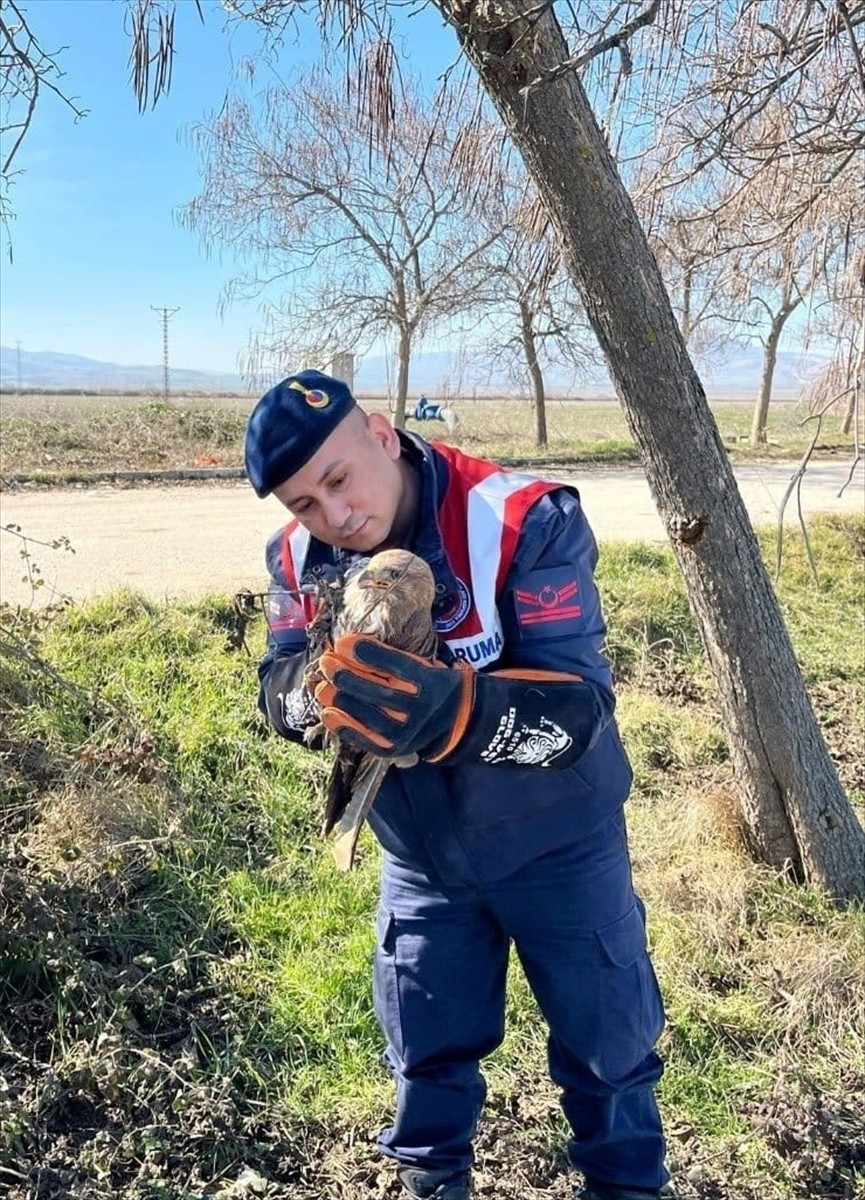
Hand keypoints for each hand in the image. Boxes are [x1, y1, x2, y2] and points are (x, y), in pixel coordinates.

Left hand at [314, 635, 474, 758]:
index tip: (342, 642)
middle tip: (326, 661)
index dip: (361, 651)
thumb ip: (393, 657)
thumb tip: (349, 647)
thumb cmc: (430, 684)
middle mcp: (416, 708)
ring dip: (336, 696)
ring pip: (361, 711)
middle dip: (342, 672)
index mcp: (427, 681)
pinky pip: (360, 736)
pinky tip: (327, 711)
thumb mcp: (423, 664)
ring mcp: (403, 732)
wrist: (454, 722)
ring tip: (322, 685)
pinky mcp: (391, 748)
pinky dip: (340, 724)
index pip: (390, 663)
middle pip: (371, 688)